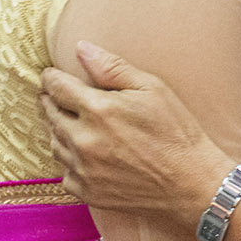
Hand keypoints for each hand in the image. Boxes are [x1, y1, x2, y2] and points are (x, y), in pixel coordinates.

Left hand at [40, 41, 237, 228]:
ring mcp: (84, 168)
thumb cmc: (176, 132)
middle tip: (54, 95)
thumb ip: (113, 68)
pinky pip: (64, 171)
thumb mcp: (153, 89)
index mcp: (99, 109)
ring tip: (68, 121)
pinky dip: (69, 159)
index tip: (50, 75)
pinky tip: (82, 153)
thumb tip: (81, 49)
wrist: (190, 183)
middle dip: (49, 101)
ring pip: (54, 143)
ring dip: (58, 130)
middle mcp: (84, 139)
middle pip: (50, 114)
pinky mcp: (87, 191)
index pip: (57, 88)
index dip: (51, 78)